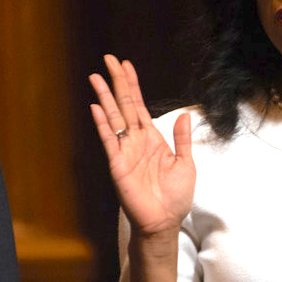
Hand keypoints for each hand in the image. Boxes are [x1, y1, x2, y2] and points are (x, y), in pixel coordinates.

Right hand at [89, 55, 195, 236]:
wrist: (164, 222)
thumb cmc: (175, 197)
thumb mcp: (186, 164)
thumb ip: (182, 139)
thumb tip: (185, 114)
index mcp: (152, 139)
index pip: (139, 106)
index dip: (132, 85)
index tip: (126, 65)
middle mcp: (136, 141)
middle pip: (123, 105)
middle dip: (116, 82)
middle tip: (108, 59)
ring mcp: (125, 152)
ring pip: (113, 118)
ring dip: (104, 98)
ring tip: (96, 77)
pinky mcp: (118, 165)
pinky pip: (109, 141)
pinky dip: (102, 124)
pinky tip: (96, 108)